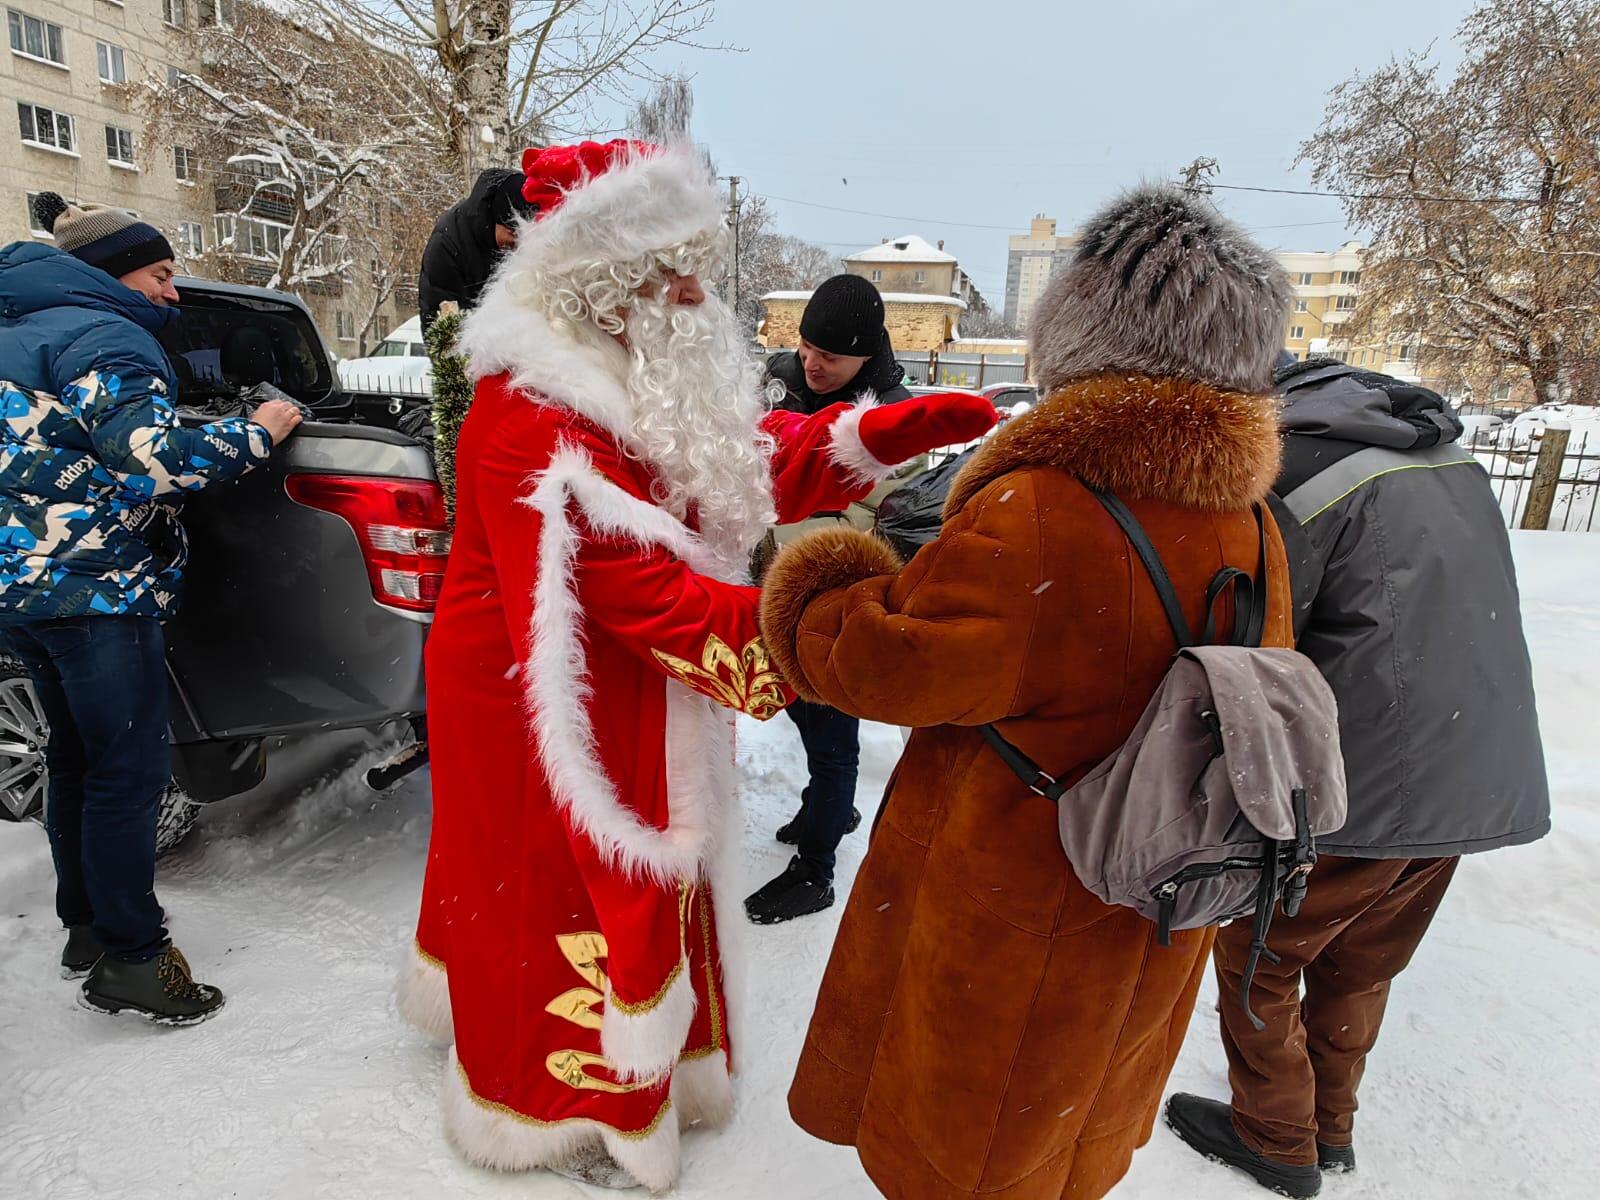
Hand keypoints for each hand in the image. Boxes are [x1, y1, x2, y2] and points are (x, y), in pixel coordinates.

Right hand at [251, 399, 303, 445]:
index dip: (281, 406)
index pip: (278, 401)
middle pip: (287, 404)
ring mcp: (284, 416)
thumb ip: (264, 412)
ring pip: (294, 410)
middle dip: (288, 408)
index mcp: (267, 405)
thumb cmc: (255, 428)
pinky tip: (298, 420)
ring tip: (295, 415)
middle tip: (288, 412)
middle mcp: (277, 409)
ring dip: (295, 412)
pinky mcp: (289, 424)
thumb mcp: (256, 415)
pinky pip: (298, 418)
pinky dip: (298, 418)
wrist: (258, 435)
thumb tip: (266, 413)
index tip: (281, 409)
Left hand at [857, 392, 998, 464]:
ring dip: (973, 421)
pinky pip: (951, 434)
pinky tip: (977, 431)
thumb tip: (921, 408)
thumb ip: (907, 418)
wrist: (869, 442)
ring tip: (991, 420)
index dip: (967, 405)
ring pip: (956, 423)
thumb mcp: (891, 424)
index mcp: (923, 410)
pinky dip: (964, 432)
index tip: (982, 406)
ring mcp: (932, 427)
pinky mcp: (930, 438)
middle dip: (974, 412)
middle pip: (956, 413)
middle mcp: (930, 417)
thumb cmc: (879, 431)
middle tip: (993, 414)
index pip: (949, 405)